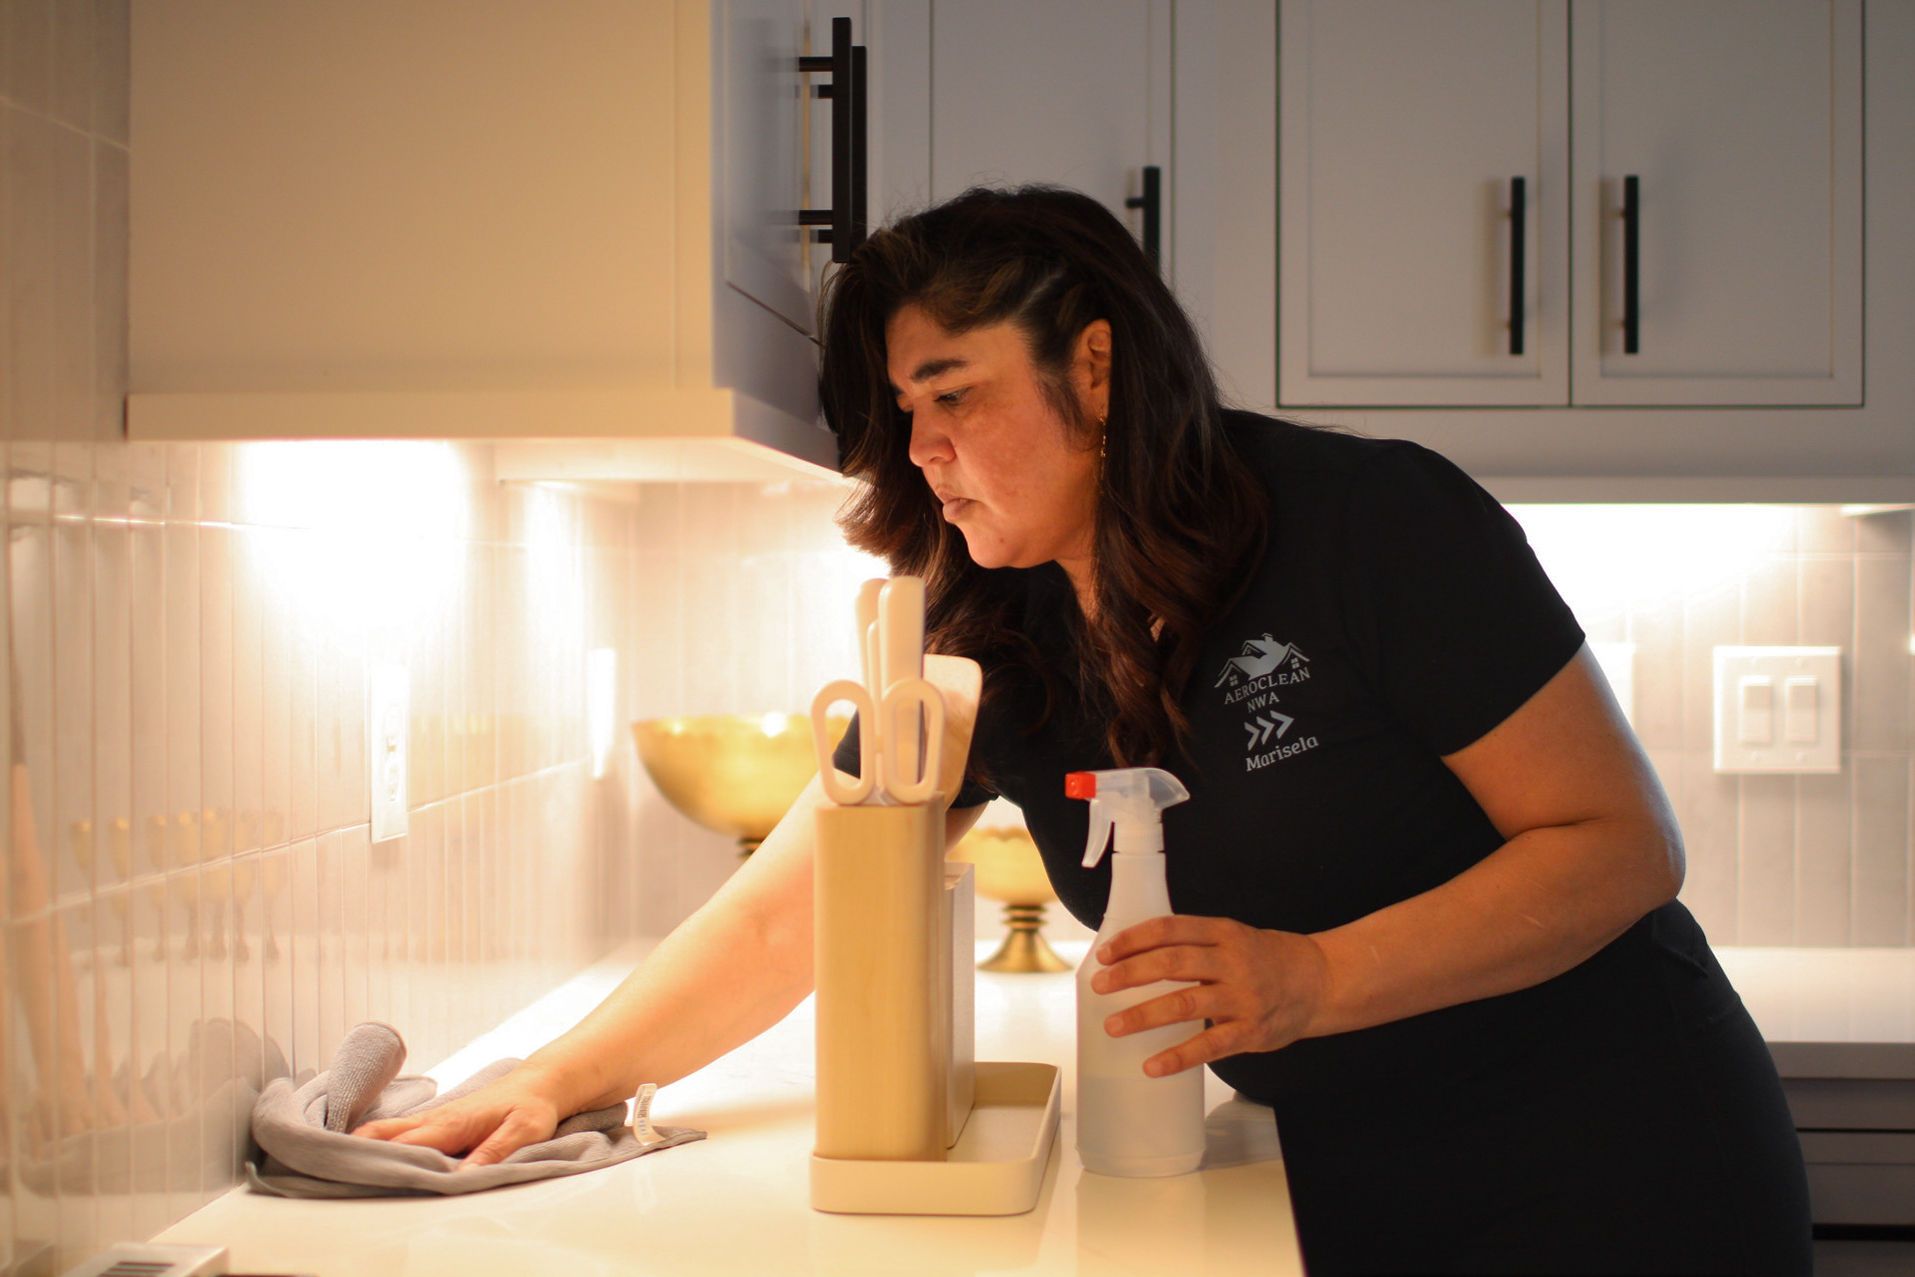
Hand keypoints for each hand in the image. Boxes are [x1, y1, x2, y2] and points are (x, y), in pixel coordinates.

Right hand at [350, 1065, 565, 1169]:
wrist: (540, 1083)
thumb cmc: (532, 1106)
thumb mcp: (522, 1132)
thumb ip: (492, 1154)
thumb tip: (461, 1179)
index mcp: (450, 1123)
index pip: (404, 1144)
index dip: (378, 1160)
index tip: (353, 1176)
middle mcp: (435, 1120)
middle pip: (381, 1135)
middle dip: (354, 1152)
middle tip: (331, 1174)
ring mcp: (434, 1120)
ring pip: (386, 1132)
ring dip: (364, 1148)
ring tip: (342, 1171)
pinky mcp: (438, 1125)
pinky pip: (400, 1135)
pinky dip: (381, 1145)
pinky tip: (371, 1161)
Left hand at [1089, 915, 1330, 1077]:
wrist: (1320, 982)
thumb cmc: (1267, 959)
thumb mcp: (1234, 937)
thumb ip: (1195, 943)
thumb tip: (1136, 954)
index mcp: (1224, 933)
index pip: (1171, 929)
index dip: (1134, 940)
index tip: (1105, 952)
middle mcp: (1232, 962)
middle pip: (1173, 963)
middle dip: (1130, 974)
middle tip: (1099, 985)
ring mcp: (1243, 997)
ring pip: (1185, 1004)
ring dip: (1144, 1015)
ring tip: (1113, 1026)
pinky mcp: (1251, 1031)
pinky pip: (1209, 1046)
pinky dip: (1178, 1057)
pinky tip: (1152, 1066)